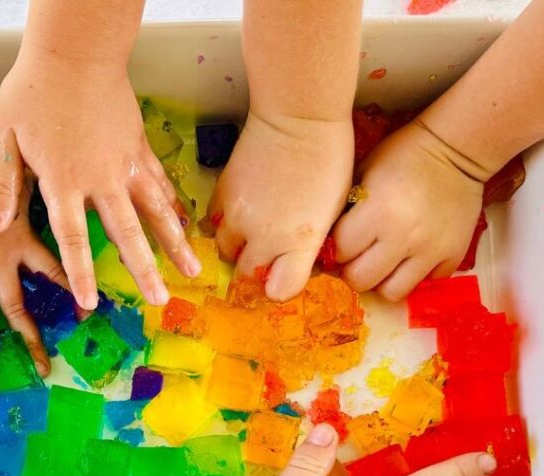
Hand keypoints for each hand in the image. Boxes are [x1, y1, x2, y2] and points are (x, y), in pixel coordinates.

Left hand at [0, 51, 198, 309]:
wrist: (74, 50)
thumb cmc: (33, 89)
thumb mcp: (5, 136)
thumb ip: (3, 184)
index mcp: (63, 180)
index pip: (73, 238)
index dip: (81, 273)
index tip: (90, 302)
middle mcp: (100, 178)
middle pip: (126, 234)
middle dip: (144, 270)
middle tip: (159, 300)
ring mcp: (125, 162)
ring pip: (156, 211)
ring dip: (174, 243)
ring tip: (193, 269)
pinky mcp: (138, 145)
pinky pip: (159, 182)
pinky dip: (172, 205)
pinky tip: (184, 223)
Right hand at [208, 113, 353, 299]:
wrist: (299, 116)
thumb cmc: (328, 161)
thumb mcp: (331, 212)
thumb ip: (310, 245)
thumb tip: (296, 263)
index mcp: (297, 243)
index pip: (279, 290)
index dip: (281, 286)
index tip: (285, 277)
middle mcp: (263, 237)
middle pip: (246, 274)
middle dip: (255, 270)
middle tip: (268, 256)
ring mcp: (237, 216)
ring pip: (225, 250)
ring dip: (237, 248)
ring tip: (251, 233)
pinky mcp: (221, 194)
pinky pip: (212, 223)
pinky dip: (223, 225)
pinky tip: (240, 212)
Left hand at [332, 119, 486, 300]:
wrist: (456, 149)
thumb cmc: (402, 157)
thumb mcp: (363, 172)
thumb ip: (345, 209)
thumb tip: (327, 244)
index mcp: (377, 211)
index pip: (341, 252)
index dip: (337, 249)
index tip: (343, 241)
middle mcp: (403, 236)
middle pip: (361, 280)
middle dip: (354, 271)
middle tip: (359, 257)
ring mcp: (430, 250)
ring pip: (393, 292)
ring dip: (383, 280)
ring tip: (384, 262)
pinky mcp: (453, 255)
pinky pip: (426, 282)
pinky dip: (416, 274)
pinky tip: (413, 256)